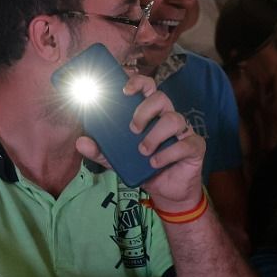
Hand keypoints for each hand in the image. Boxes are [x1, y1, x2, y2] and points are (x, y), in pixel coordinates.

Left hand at [74, 73, 205, 211]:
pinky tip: (155, 163)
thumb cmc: (143, 167)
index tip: (124, 91)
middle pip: (161, 97)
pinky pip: (185, 143)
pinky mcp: (194, 147)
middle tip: (132, 129)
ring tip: (143, 151)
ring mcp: (183, 131)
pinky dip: (167, 153)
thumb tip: (81, 141)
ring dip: (155, 135)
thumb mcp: (117, 160)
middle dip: (144, 111)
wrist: (166, 193)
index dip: (138, 83)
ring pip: (174, 119)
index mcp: (150, 114)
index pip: (148, 87)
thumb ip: (100, 150)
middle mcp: (167, 117)